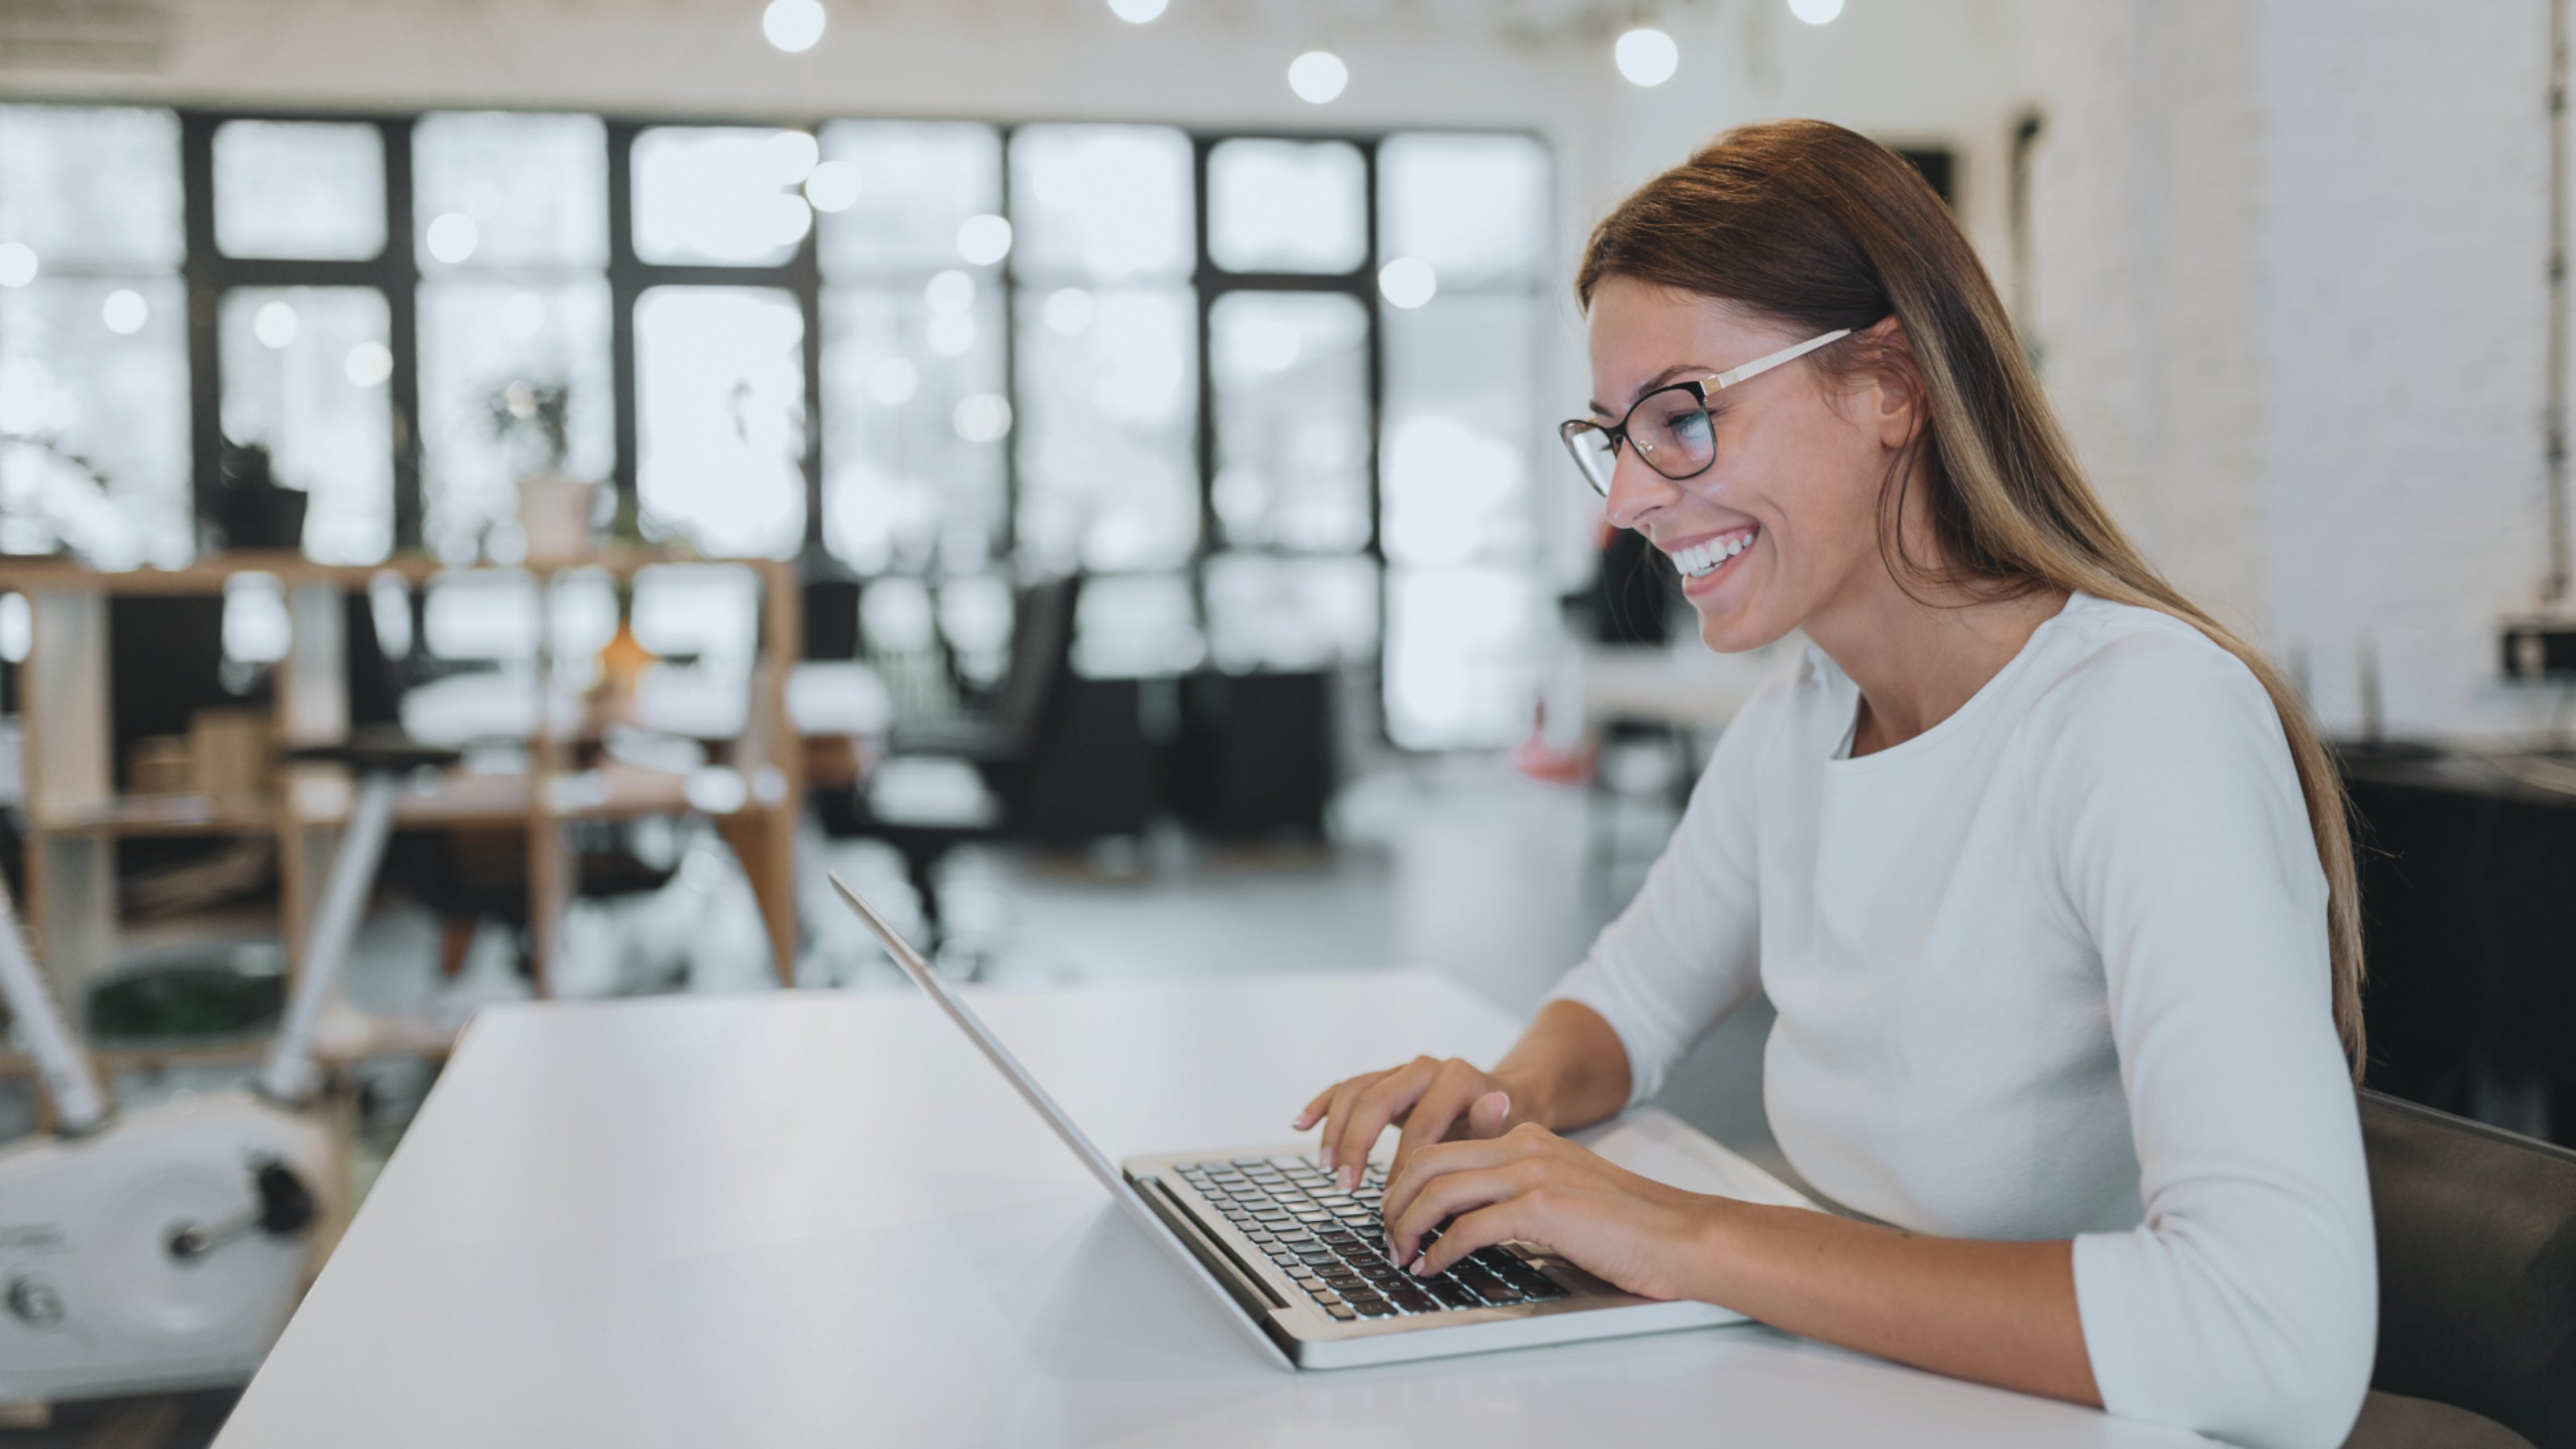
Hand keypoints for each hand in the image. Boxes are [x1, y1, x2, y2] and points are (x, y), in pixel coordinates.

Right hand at [1291, 1055, 1526, 1191]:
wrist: (1508, 1097)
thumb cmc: (1509, 1124)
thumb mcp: (1512, 1130)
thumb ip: (1496, 1125)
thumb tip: (1495, 1104)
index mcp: (1456, 1079)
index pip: (1418, 1126)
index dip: (1401, 1168)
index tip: (1392, 1203)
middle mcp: (1425, 1068)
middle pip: (1376, 1100)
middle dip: (1357, 1145)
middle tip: (1346, 1184)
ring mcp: (1402, 1071)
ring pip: (1356, 1091)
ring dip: (1336, 1131)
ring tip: (1328, 1168)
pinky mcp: (1385, 1078)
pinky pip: (1346, 1086)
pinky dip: (1322, 1104)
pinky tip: (1301, 1124)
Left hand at [1380, 1123, 1722, 1302]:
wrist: (1681, 1235)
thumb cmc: (1628, 1226)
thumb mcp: (1564, 1190)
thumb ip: (1519, 1190)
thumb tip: (1469, 1219)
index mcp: (1527, 1138)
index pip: (1443, 1147)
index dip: (1406, 1182)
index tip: (1396, 1214)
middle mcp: (1525, 1147)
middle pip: (1428, 1161)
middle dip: (1394, 1201)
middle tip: (1387, 1237)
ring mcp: (1534, 1174)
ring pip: (1440, 1190)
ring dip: (1408, 1226)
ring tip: (1401, 1255)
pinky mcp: (1544, 1208)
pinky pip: (1470, 1226)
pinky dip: (1441, 1249)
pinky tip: (1434, 1267)